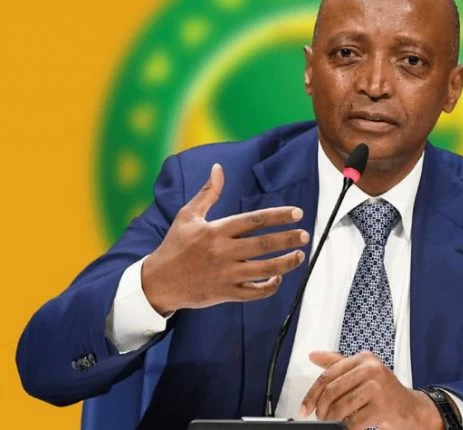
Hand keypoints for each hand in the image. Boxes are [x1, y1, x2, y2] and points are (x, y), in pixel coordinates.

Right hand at [141, 163, 309, 313]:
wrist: (157, 281)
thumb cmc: (175, 245)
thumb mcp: (187, 216)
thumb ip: (207, 193)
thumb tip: (218, 168)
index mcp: (216, 231)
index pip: (253, 220)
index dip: (278, 216)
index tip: (297, 213)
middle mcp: (223, 252)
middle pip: (263, 244)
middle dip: (288, 239)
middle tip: (304, 235)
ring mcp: (225, 274)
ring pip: (263, 270)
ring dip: (286, 263)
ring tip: (299, 256)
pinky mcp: (225, 293)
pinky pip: (254, 293)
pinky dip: (269, 286)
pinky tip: (278, 278)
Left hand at [301, 351, 442, 429]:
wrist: (410, 408)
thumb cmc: (384, 391)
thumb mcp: (361, 371)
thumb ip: (337, 363)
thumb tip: (313, 355)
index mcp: (364, 358)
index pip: (329, 374)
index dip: (312, 393)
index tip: (305, 407)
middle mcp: (371, 369)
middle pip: (332, 390)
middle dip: (321, 408)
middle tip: (320, 417)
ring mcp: (378, 387)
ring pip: (341, 406)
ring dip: (332, 419)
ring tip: (332, 422)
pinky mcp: (382, 406)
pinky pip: (354, 420)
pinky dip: (346, 427)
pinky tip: (347, 426)